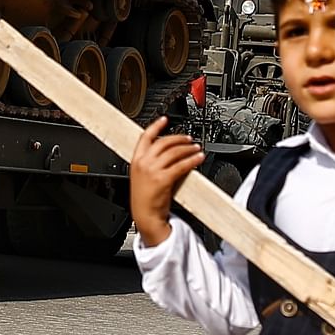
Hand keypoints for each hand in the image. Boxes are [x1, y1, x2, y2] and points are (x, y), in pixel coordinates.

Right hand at [128, 117, 205, 246]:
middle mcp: (143, 163)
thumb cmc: (144, 198)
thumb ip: (150, 162)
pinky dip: (192, 160)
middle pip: (163, 142)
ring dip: (188, 148)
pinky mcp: (163, 179)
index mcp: (136, 160)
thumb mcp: (141, 175)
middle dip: (178, 138)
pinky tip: (198, 158)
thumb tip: (167, 152)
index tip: (164, 120)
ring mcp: (153, 170)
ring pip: (174, 152)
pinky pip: (181, 165)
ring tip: (196, 148)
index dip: (156, 126)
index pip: (145, 136)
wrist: (145, 215)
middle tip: (188, 139)